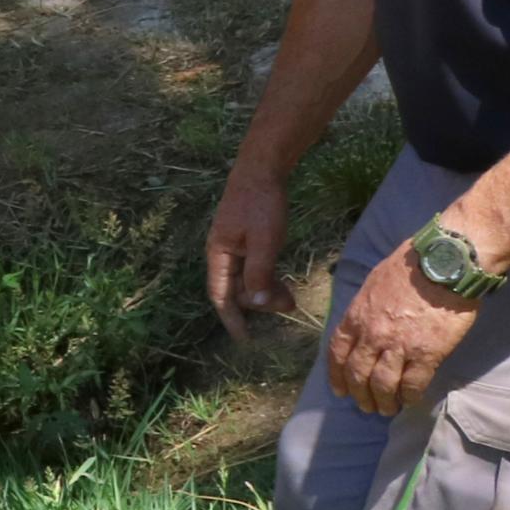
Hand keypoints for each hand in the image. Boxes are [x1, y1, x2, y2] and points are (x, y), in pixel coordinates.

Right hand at [206, 161, 291, 339]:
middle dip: (261, 303)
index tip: (245, 340)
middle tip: (289, 305)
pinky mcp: (246, 241)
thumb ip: (260, 271)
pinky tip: (283, 282)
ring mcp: (234, 248)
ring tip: (291, 298)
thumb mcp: (264, 239)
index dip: (232, 319)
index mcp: (219, 254)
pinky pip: (254, 269)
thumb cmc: (261, 203)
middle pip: (237, 291)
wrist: (262, 169)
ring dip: (267, 293)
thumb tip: (260, 303)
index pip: (221, 296)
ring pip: (248, 281)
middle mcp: (222, 254)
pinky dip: (268, 279)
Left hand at [328, 255, 479, 416]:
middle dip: (360, 394)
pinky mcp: (427, 354)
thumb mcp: (374, 283)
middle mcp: (372, 335)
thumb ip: (365, 307)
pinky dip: (410, 396)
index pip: (337, 353)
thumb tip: (363, 321)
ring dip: (383, 401)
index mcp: (356, 317)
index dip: (337, 375)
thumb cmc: (411, 266)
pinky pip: (414, 384)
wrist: (446, 264)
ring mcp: (399, 346)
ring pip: (383, 385)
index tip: (340, 390)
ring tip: (387, 409)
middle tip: (366, 406)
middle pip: (358, 374)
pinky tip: (411, 400)